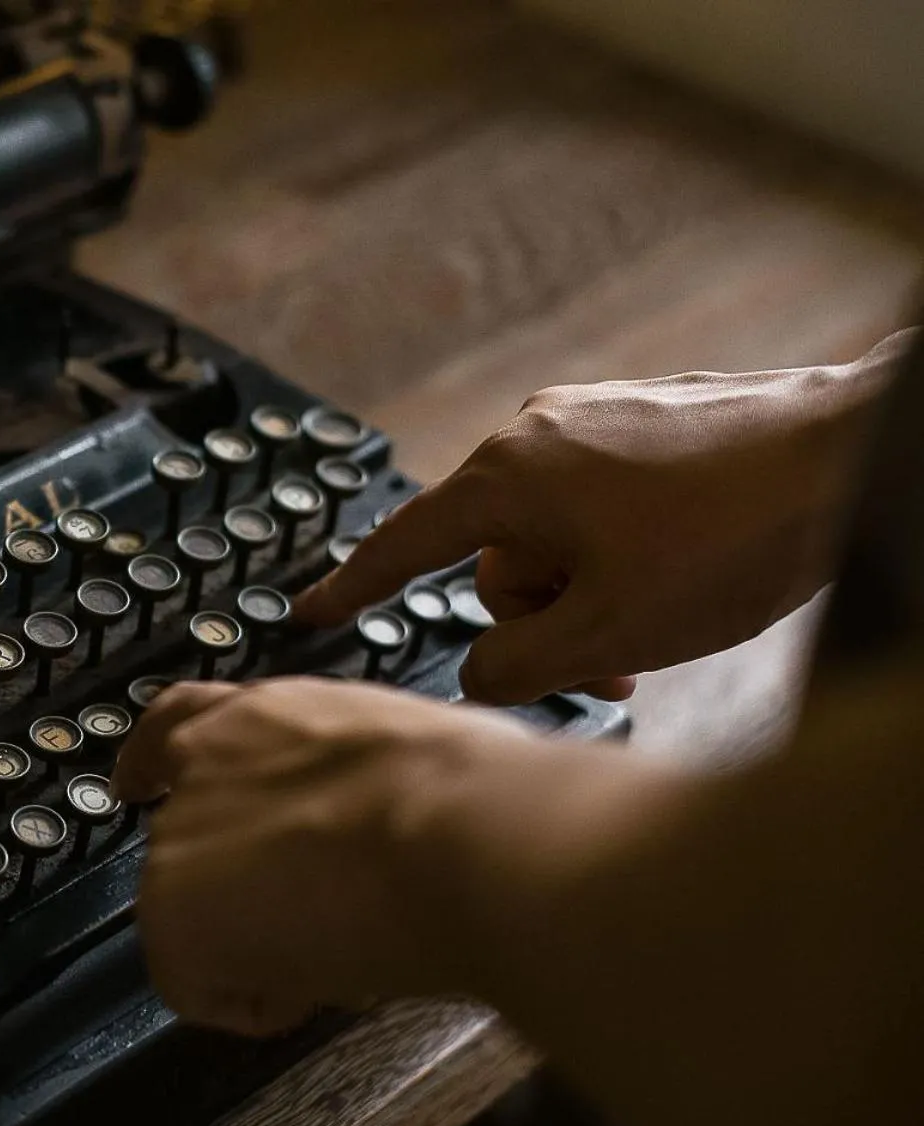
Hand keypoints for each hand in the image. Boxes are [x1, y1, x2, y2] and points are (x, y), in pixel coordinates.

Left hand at [113, 677, 546, 1035]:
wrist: (464, 835)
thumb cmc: (475, 797)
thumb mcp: (407, 751)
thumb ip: (359, 772)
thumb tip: (388, 812)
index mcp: (265, 714)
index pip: (180, 724)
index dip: (153, 761)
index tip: (137, 784)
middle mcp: (205, 761)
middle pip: (187, 838)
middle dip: (236, 886)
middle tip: (314, 918)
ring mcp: (179, 835)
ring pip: (197, 918)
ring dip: (256, 943)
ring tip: (345, 942)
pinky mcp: (171, 912)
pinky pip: (196, 987)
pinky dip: (252, 1003)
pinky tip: (321, 983)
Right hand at [294, 334, 911, 705]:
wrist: (853, 452)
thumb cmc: (736, 536)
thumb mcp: (605, 636)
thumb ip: (514, 666)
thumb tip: (480, 669)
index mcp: (506, 477)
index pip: (405, 544)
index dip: (354, 587)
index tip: (312, 612)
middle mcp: (538, 430)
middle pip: (496, 553)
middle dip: (542, 616)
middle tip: (611, 663)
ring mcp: (596, 415)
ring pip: (556, 531)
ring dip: (592, 590)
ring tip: (664, 621)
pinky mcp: (649, 416)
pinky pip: (601, 499)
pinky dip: (625, 550)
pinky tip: (688, 571)